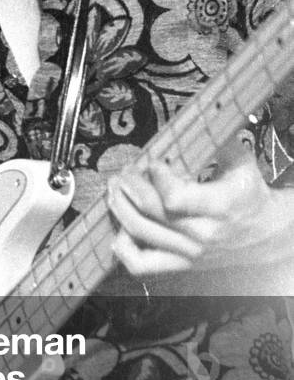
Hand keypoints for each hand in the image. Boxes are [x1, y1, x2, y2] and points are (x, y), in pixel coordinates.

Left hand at [106, 141, 290, 275]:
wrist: (265, 234)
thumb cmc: (247, 193)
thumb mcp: (241, 161)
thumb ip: (218, 140)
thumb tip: (197, 115)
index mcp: (221, 206)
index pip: (174, 198)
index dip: (156, 177)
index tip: (153, 161)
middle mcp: (203, 233)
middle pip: (151, 212)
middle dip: (129, 186)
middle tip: (124, 171)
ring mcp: (190, 252)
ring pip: (140, 233)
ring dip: (119, 207)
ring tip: (115, 189)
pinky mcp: (180, 264)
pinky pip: (141, 264)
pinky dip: (123, 247)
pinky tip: (120, 226)